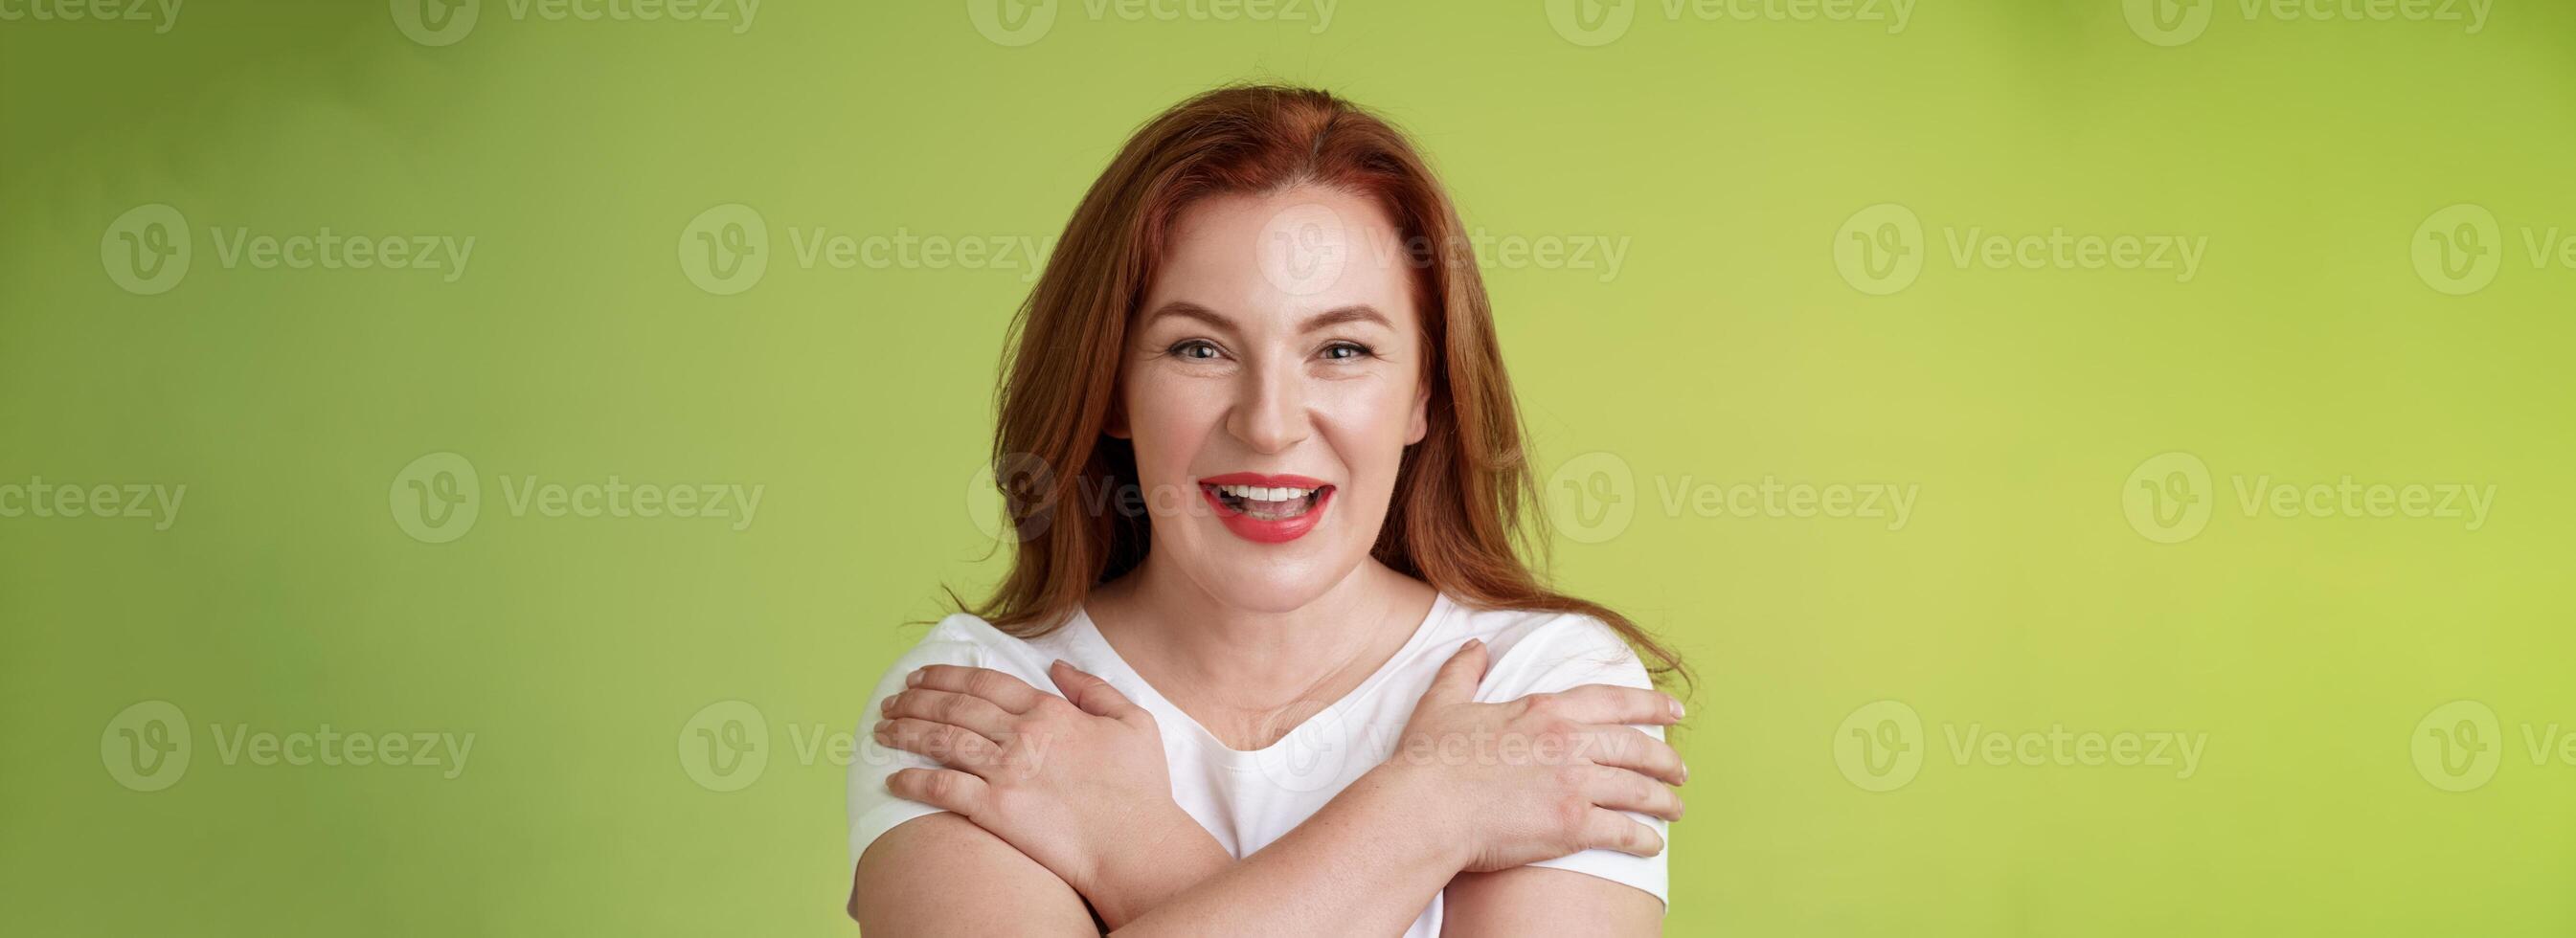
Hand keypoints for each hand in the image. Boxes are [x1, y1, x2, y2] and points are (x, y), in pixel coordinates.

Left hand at [873, 660, 1216, 919]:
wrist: (1135, 845)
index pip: (985, 682)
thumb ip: (1094, 689)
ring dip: (906, 732)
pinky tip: (893, 778)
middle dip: (916, 700)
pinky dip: (913, 781)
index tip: (922, 676)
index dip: (947, 675)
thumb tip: (1059, 666)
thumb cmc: (1141, 790)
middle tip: (891, 700)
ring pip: (942, 741)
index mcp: (1051, 711)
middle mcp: (1022, 735)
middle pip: (954, 707)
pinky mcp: (995, 810)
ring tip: (881, 730)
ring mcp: (1006, 772)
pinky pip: (943, 789)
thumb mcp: (1133, 722)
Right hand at [1372, 638, 1687, 872]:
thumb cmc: (1429, 760)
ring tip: (1675, 808)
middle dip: (1666, 759)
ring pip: (1637, 789)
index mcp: (1545, 710)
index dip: (1650, 705)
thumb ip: (1463, 670)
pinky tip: (1652, 845)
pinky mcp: (1572, 824)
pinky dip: (1643, 838)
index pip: (1612, 701)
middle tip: (1681, 770)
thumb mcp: (1443, 702)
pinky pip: (1623, 831)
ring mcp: (1574, 783)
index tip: (1675, 710)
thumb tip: (1473, 646)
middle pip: (1635, 746)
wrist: (1425, 808)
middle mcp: (1568, 742)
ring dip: (1663, 800)